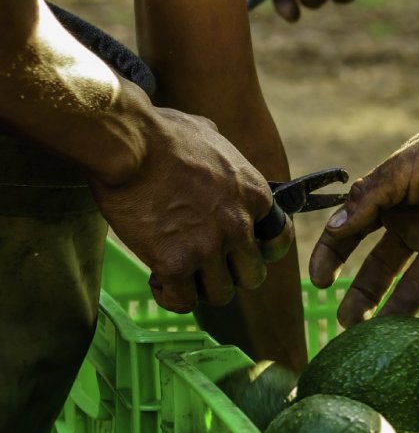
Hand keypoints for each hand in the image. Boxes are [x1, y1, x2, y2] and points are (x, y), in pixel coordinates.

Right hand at [88, 107, 292, 312]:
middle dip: (229, 274)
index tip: (235, 249)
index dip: (257, 250)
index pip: (277, 241)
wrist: (127, 141)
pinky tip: (158, 282)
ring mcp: (210, 247)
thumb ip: (221, 151)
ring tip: (177, 274)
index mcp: (255, 195)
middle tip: (203, 264)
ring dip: (200, 288)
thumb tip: (213, 143)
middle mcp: (240, 226)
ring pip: (221, 294)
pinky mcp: (176, 263)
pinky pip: (184, 301)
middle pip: (252, 276)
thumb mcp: (207, 132)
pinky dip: (171, 297)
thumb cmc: (159, 131)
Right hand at [310, 110, 418, 331]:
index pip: (352, 234)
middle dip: (363, 298)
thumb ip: (370, 199)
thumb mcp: (404, 169)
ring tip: (378, 339)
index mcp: (393, 202)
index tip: (319, 282)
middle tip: (346, 324)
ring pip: (416, 289)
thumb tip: (334, 229)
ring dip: (397, 314)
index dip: (331, 256)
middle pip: (381, 271)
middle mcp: (417, 227)